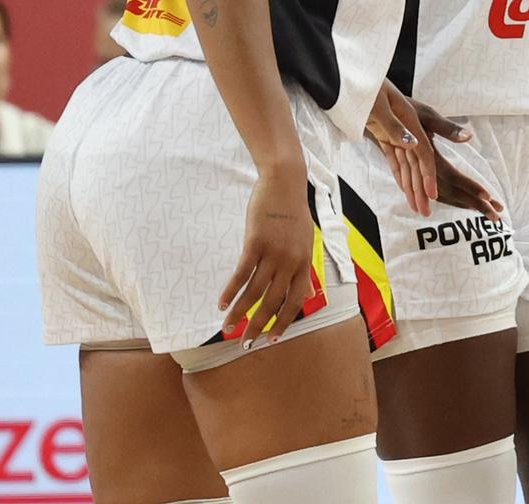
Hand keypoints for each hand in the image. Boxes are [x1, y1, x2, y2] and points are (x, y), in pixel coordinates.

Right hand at [218, 165, 317, 346]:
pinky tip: (222, 304)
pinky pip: (242, 273)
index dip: (284, 321)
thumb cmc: (293, 212)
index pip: (296, 300)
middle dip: (258, 325)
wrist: (285, 183)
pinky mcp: (256, 242)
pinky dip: (231, 290)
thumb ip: (303, 267)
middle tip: (245, 344)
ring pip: (255, 291)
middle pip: (274, 301)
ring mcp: (274, 252)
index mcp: (304, 262)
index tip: (272, 339)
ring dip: (240, 313)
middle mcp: (291, 260)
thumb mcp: (305, 240)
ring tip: (227, 328)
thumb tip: (306, 294)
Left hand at [365, 79, 437, 217]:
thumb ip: (396, 126)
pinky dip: (400, 174)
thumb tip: (412, 145)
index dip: (428, 174)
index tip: (432, 194)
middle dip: (421, 188)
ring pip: (406, 164)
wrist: (351, 75)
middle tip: (424, 212)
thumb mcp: (378, 105)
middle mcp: (407, 128)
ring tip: (416, 207)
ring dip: (411, 186)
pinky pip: (394, 158)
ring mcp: (395, 131)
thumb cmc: (364, 86)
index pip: (423, 152)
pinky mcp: (383, 133)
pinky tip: (404, 188)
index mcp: (410, 120)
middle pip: (416, 163)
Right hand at [410, 100, 503, 218]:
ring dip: (459, 205)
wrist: (374, 113)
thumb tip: (468, 136)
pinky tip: (450, 206)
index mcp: (428, 155)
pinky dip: (441, 201)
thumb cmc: (404, 110)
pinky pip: (428, 194)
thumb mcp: (427, 116)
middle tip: (496, 215)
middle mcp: (421, 168)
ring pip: (436, 195)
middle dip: (472, 203)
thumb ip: (447, 128)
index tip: (487, 197)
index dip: (469, 186)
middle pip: (447, 192)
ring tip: (482, 212)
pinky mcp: (408, 171)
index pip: (452, 176)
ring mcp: (413, 172)